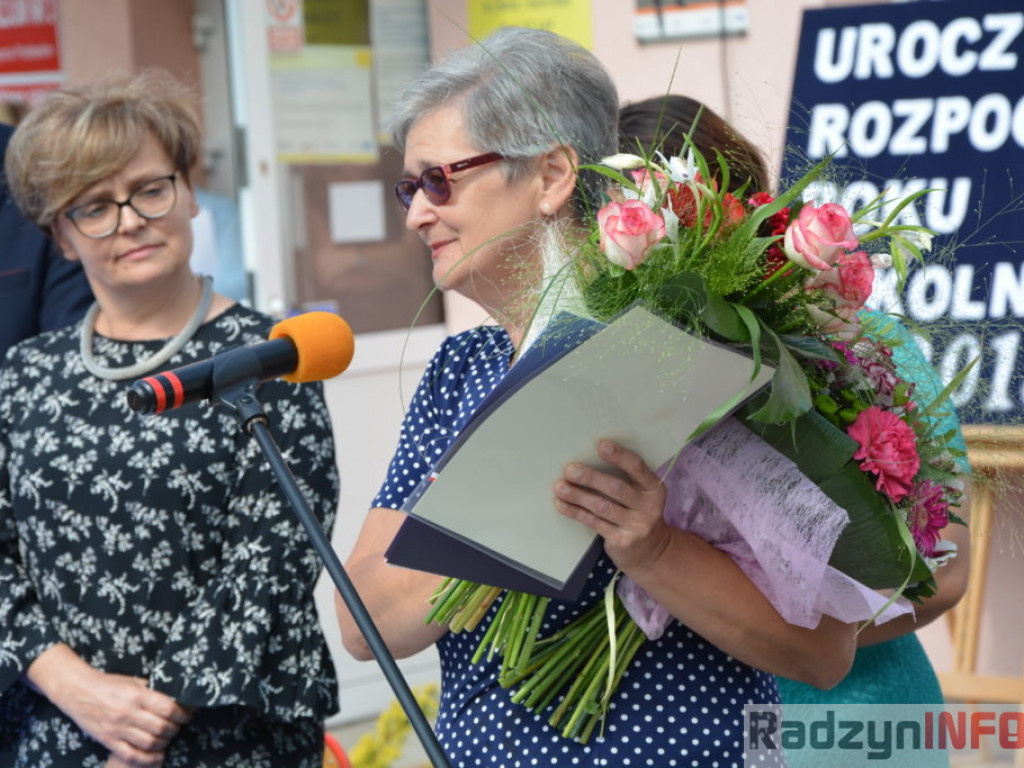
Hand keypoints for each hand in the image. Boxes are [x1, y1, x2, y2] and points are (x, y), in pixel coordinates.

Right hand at [26, 645, 189, 766]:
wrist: (78, 691)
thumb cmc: (109, 684)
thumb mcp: (134, 682)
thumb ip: (153, 691)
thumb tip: (176, 698)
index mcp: (137, 695)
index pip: (168, 709)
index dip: (182, 714)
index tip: (187, 715)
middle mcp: (128, 713)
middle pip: (161, 728)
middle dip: (175, 729)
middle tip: (178, 727)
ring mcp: (117, 729)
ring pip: (149, 743)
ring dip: (164, 743)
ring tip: (167, 738)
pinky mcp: (108, 741)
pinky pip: (132, 755)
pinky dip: (148, 759)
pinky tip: (158, 756)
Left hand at [554, 439, 670, 571]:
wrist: (651, 551)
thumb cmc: (638, 513)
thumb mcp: (641, 495)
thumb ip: (625, 479)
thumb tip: (589, 458)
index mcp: (654, 488)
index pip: (637, 468)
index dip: (620, 456)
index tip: (602, 445)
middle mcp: (648, 506)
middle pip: (617, 488)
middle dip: (591, 478)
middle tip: (570, 469)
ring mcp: (636, 526)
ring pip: (602, 507)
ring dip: (578, 495)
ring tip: (560, 487)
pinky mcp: (622, 540)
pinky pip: (594, 522)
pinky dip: (576, 512)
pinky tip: (562, 504)